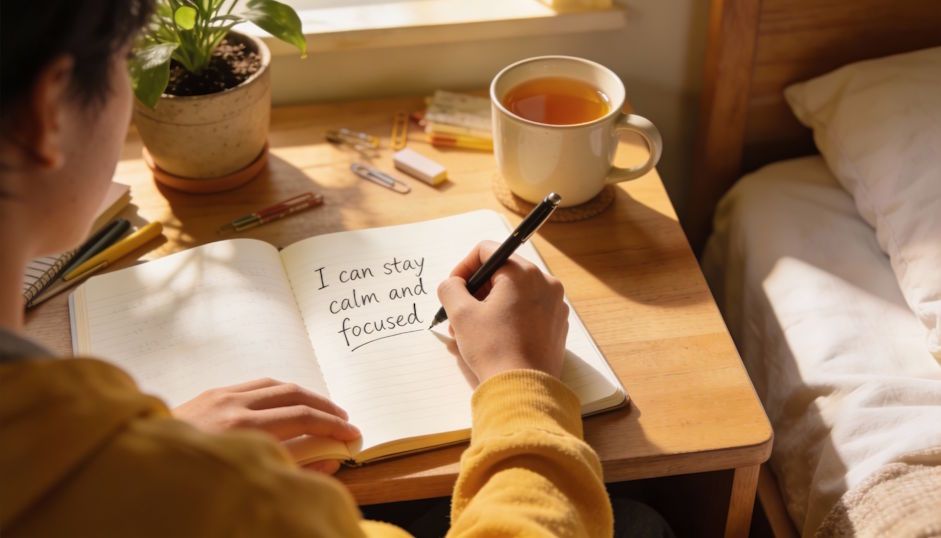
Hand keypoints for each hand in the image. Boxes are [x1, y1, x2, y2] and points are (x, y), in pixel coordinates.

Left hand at [174, 378, 359, 474]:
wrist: (137, 472)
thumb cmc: (189, 484)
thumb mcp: (245, 481)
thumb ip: (290, 470)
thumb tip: (328, 460)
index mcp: (242, 431)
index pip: (302, 419)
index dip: (333, 426)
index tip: (352, 436)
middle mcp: (233, 408)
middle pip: (295, 397)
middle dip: (326, 409)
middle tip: (346, 422)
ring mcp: (220, 397)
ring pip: (277, 386)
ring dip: (306, 396)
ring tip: (325, 410)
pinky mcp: (210, 394)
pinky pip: (255, 385)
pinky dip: (280, 391)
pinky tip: (290, 402)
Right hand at [437, 240, 568, 382]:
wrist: (523, 388)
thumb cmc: (493, 349)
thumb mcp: (460, 314)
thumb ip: (450, 288)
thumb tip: (453, 283)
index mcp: (523, 273)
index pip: (487, 251)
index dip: (464, 268)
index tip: (454, 289)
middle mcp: (544, 283)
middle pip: (501, 273)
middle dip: (476, 292)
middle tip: (459, 315)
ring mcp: (555, 305)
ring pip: (514, 294)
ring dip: (489, 307)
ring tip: (472, 332)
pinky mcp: (557, 325)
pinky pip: (528, 311)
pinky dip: (509, 318)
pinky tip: (494, 340)